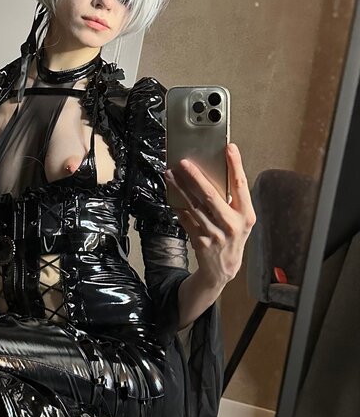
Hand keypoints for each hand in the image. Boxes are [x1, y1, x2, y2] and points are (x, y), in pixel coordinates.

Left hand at [163, 143, 255, 288]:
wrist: (223, 268)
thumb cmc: (233, 236)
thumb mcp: (242, 219)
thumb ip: (234, 199)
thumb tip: (217, 171)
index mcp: (246, 214)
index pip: (241, 184)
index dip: (235, 164)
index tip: (229, 147)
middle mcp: (232, 224)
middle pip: (211, 195)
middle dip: (196, 177)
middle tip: (184, 163)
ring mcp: (215, 233)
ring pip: (193, 205)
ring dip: (180, 188)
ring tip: (170, 174)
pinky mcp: (199, 240)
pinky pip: (185, 218)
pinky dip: (176, 204)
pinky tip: (170, 192)